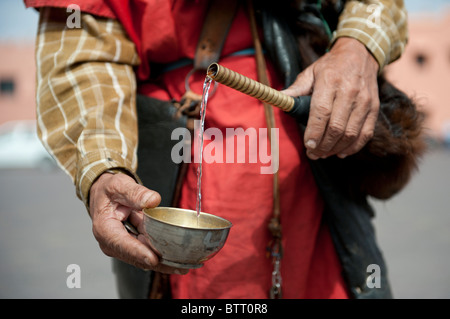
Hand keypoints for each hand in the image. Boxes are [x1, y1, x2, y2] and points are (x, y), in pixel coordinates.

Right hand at [89, 171, 188, 274]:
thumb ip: (135, 193)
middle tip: (180, 265)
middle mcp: (112, 243)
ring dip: (164, 263)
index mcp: (105, 229)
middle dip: (158, 263)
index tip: (154, 259)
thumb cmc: (109, 190)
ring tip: (184, 265)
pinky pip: (148, 252)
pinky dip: (163, 256)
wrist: (105, 195)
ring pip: (145, 258)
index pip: (122, 244)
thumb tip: (153, 200)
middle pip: (137, 256)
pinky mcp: (133, 246)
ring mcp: (123, 247)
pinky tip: (179, 259)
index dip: (139, 253)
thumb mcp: (119, 185)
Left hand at [282, 37, 379, 158]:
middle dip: (323, 145)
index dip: (314, 131)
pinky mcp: (374, 108)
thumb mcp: (311, 72)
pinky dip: (353, 147)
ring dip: (336, 148)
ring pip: (351, 133)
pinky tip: (341, 152)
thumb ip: (296, 89)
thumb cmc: (331, 66)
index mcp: (330, 81)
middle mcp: (350, 91)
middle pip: (337, 127)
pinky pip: (366, 133)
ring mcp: (365, 101)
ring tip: (323, 154)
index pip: (322, 112)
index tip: (307, 145)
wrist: (361, 54)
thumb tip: (280, 100)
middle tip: (313, 154)